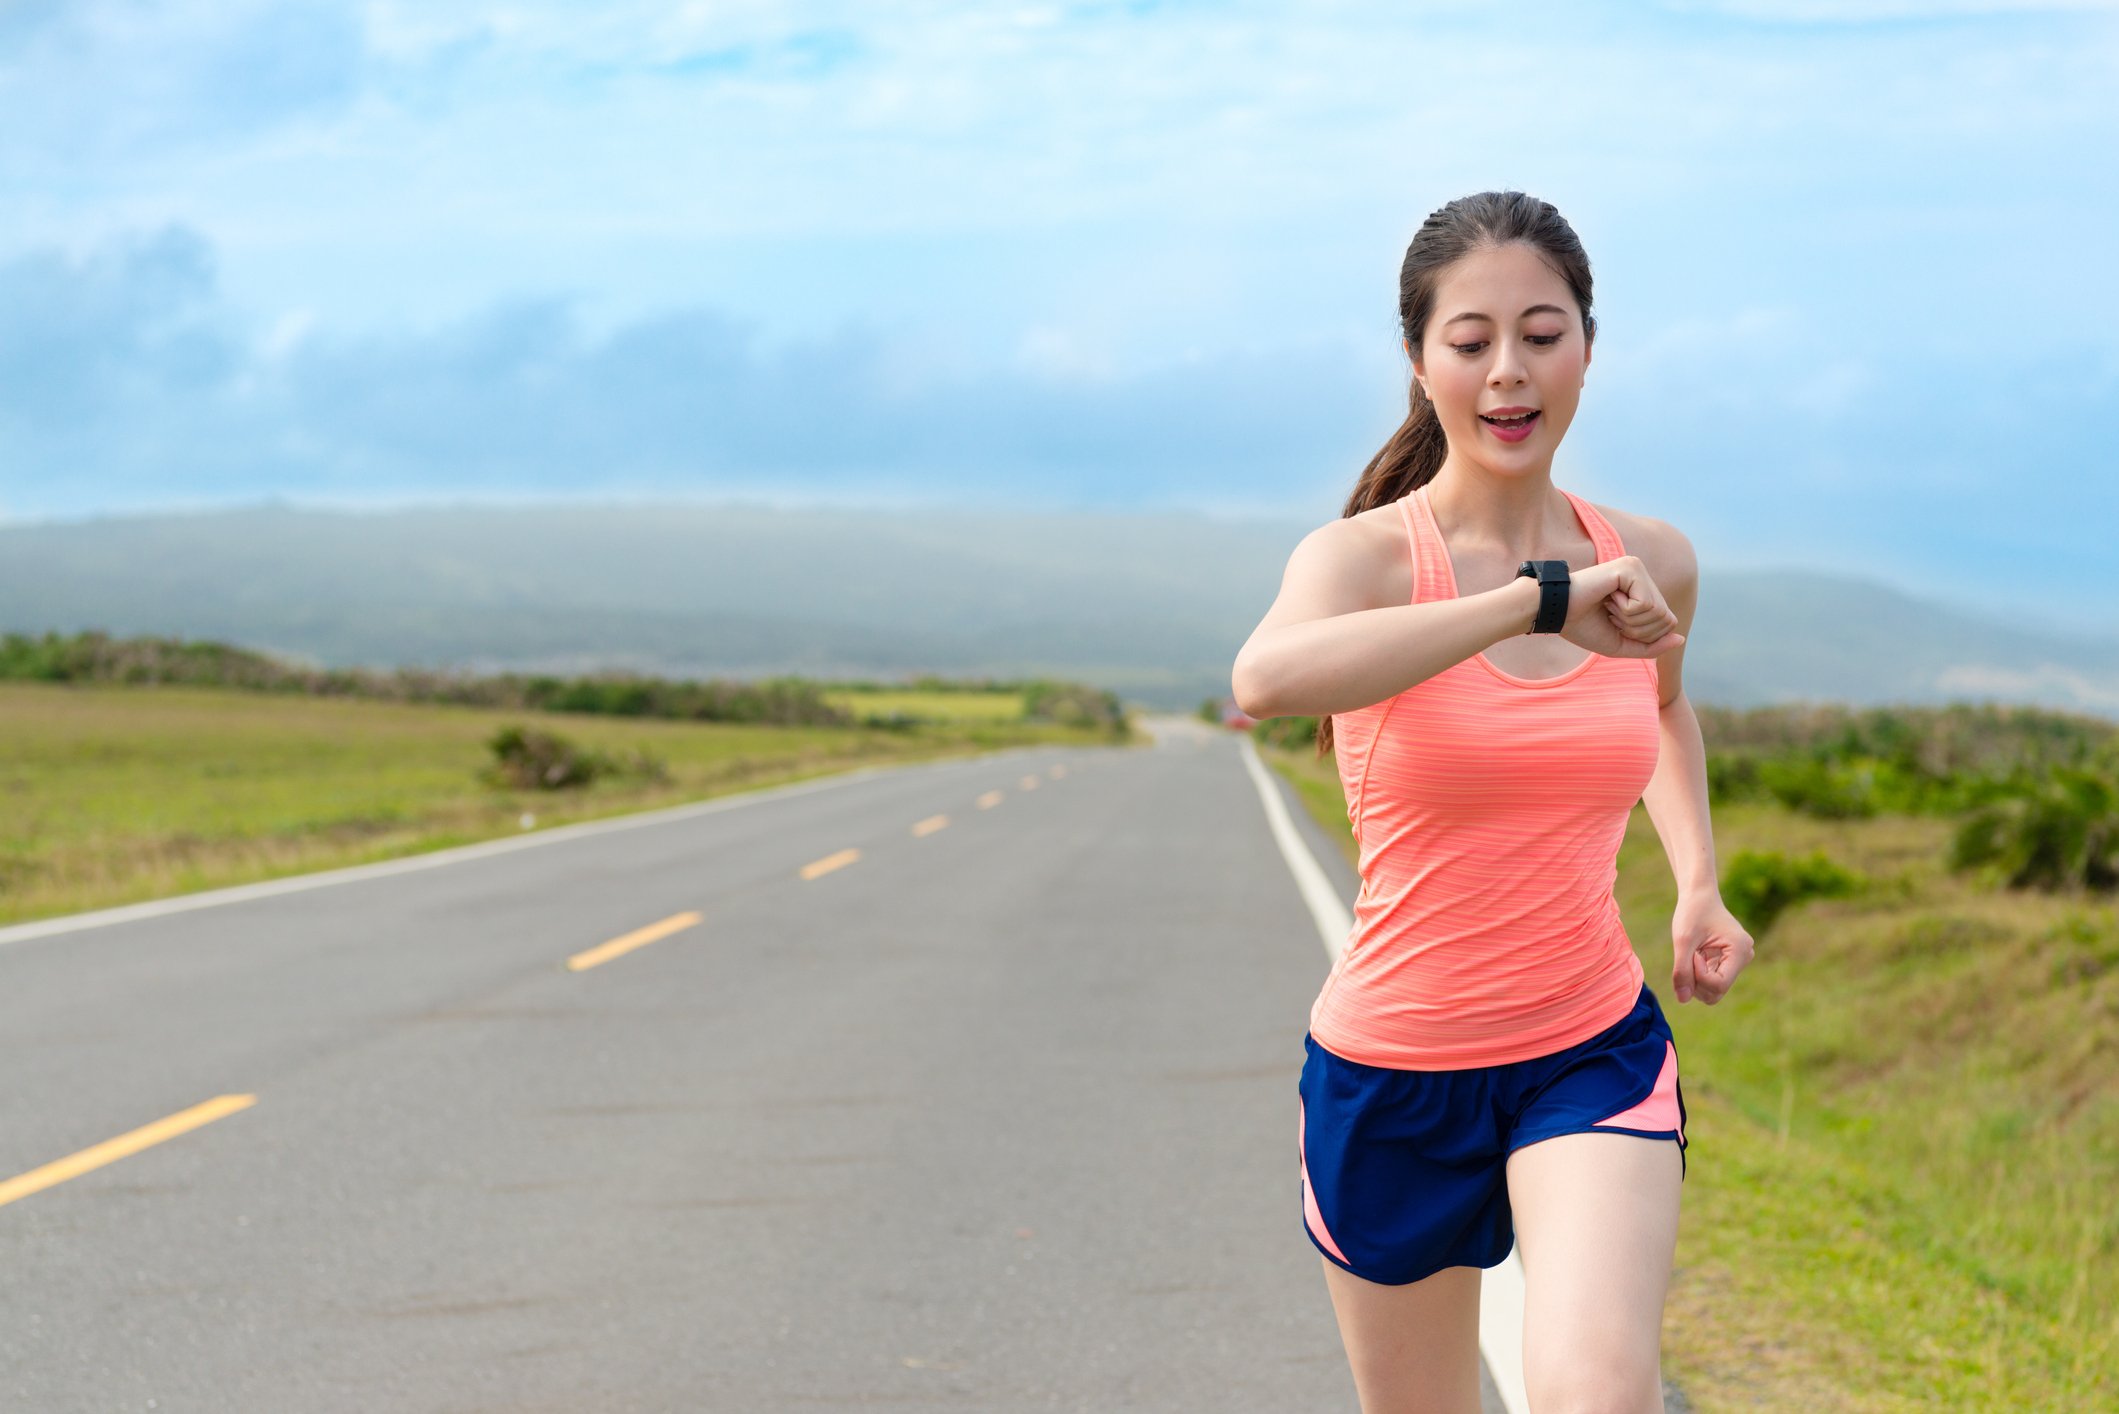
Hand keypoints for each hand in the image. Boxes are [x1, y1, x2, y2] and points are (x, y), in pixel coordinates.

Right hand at [1561, 555, 1683, 660]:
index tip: (1615, 622)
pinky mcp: (1630, 568)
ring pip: (1658, 612)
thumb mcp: (1622, 644)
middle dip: (1637, 629)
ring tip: (1608, 606)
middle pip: (1666, 619)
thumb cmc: (1584, 627)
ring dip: (1630, 620)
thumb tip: (1680, 638)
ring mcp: (1637, 569)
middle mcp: (1643, 576)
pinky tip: (1608, 598)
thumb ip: (1651, 646)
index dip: (1643, 634)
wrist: (1557, 613)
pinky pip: (1645, 604)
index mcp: (1642, 590)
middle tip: (1611, 616)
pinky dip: (1625, 611)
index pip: (1668, 622)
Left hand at [1671, 893, 1754, 1003]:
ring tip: (1693, 953)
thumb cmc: (1692, 913)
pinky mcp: (1729, 963)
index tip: (1692, 954)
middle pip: (1716, 992)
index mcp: (1740, 950)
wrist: (1699, 896)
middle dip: (1696, 980)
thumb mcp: (1683, 940)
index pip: (1718, 985)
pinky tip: (1696, 954)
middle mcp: (1744, 958)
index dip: (1698, 976)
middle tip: (1689, 955)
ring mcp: (1738, 961)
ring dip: (1696, 978)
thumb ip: (1682, 970)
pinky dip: (1698, 973)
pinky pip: (1711, 981)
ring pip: (1713, 990)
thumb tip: (1683, 1000)